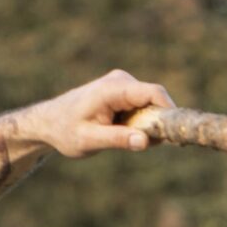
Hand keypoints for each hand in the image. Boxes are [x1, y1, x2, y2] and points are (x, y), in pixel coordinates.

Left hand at [21, 69, 176, 159]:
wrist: (49, 121)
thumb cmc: (65, 131)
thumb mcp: (89, 140)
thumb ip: (117, 140)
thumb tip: (145, 141)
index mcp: (112, 89)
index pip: (152, 92)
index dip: (170, 110)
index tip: (177, 132)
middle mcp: (120, 81)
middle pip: (155, 99)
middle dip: (160, 122)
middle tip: (155, 146)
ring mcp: (123, 84)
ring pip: (150, 104)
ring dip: (149, 124)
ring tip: (133, 142)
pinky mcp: (123, 92)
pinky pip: (142, 106)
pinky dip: (142, 122)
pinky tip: (128, 135)